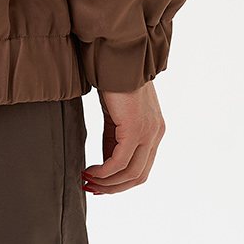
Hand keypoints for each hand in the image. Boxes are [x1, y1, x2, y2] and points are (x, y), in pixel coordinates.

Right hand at [83, 79, 164, 193]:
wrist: (119, 56)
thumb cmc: (115, 81)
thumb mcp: (116, 116)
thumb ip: (114, 138)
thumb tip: (106, 163)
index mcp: (154, 131)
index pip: (142, 167)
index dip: (120, 181)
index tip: (99, 184)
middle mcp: (156, 134)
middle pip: (138, 176)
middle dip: (113, 187)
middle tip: (91, 188)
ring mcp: (148, 133)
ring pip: (131, 173)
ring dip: (107, 182)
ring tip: (87, 181)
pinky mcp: (135, 129)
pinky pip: (119, 161)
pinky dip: (104, 171)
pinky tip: (90, 170)